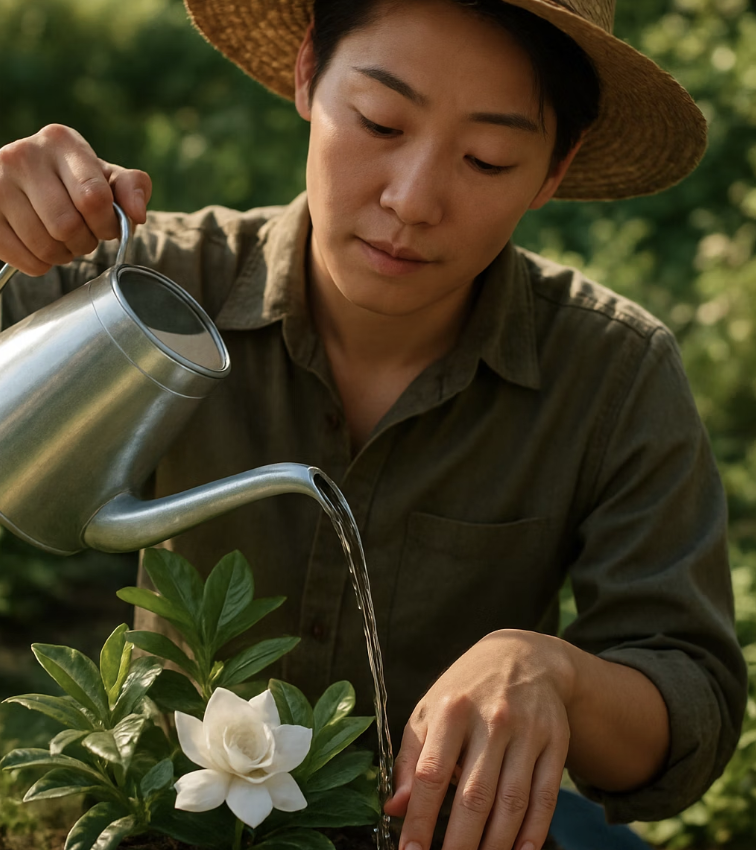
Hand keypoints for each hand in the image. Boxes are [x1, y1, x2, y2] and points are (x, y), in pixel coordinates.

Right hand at [0, 124, 151, 274]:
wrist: (27, 184)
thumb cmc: (77, 183)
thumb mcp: (108, 179)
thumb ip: (132, 189)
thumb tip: (137, 214)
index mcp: (62, 142)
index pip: (94, 198)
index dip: (106, 225)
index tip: (106, 228)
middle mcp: (25, 154)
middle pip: (67, 225)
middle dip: (84, 242)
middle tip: (83, 237)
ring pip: (43, 244)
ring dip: (62, 255)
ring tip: (63, 242)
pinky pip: (22, 256)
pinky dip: (39, 264)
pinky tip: (42, 250)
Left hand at [384, 630, 574, 849]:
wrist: (523, 655)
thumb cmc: (466, 689)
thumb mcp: (430, 710)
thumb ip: (411, 759)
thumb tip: (395, 809)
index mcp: (451, 709)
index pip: (431, 774)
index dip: (419, 819)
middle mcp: (491, 719)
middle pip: (474, 796)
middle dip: (459, 845)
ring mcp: (527, 731)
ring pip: (512, 802)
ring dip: (495, 845)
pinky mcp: (555, 741)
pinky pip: (545, 797)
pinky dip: (533, 832)